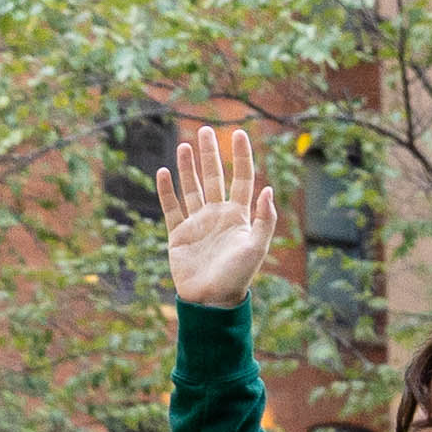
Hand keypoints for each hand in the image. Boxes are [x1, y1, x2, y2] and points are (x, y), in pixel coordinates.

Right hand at [161, 121, 280, 309]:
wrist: (210, 301)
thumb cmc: (237, 276)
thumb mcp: (257, 247)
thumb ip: (264, 219)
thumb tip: (268, 189)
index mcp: (238, 215)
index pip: (241, 178)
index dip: (241, 155)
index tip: (239, 133)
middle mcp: (217, 215)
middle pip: (213, 177)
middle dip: (210, 154)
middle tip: (205, 130)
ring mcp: (197, 223)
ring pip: (191, 188)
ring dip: (188, 167)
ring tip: (185, 146)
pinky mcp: (178, 235)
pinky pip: (171, 208)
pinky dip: (166, 191)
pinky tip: (163, 173)